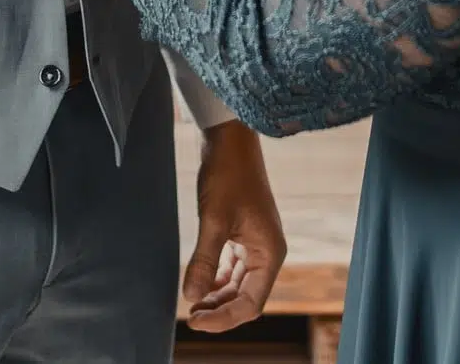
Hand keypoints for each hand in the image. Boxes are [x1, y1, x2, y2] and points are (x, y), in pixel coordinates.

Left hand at [183, 122, 286, 332]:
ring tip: (193, 304)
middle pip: (247, 297)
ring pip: (240, 284)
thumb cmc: (227, 175)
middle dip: (220, 310)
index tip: (194, 319)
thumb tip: (191, 297)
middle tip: (190, 316)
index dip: (224, 318)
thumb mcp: (214, 219)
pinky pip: (234, 268)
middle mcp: (267, 252)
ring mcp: (256, 243)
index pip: (251, 303)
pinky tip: (200, 283)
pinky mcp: (244, 234)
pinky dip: (218, 279)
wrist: (230, 139)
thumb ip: (205, 260)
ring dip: (218, 297)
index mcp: (269, 253)